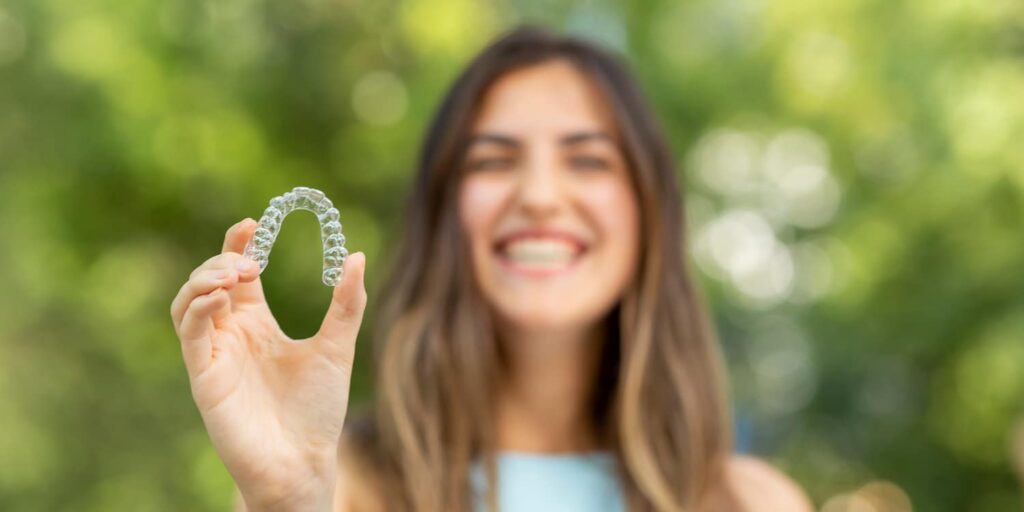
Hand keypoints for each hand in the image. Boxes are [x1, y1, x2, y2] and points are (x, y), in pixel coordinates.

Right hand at [170, 219, 367, 510]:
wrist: (304, 461)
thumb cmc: (317, 410)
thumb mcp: (337, 347)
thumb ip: (346, 304)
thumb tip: (356, 256)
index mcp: (257, 324)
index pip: (238, 273)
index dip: (239, 244)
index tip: (254, 221)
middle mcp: (232, 335)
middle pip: (209, 280)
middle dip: (223, 260)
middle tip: (250, 260)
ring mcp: (215, 354)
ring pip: (187, 302)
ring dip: (203, 279)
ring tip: (235, 273)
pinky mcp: (204, 376)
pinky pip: (189, 334)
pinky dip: (198, 308)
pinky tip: (222, 297)